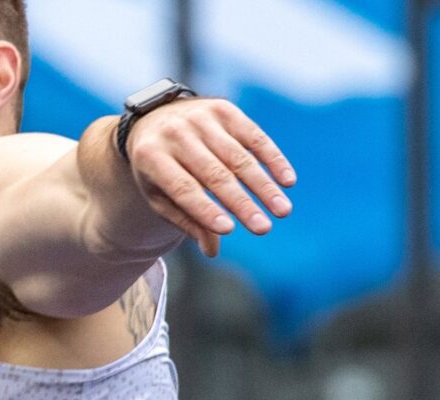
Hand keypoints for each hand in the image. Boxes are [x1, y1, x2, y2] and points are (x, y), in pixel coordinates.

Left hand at [124, 98, 296, 256]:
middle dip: (242, 204)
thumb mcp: (159, 195)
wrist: (154, 119)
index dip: (205, 209)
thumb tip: (212, 250)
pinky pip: (253, 136)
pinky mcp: (224, 110)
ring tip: (282, 210)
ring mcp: (201, 118)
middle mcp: (175, 133)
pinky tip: (287, 181)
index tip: (228, 230)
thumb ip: (185, 220)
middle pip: (215, 174)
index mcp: (151, 156)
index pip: (183, 188)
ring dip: (263, 186)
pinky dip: (273, 158)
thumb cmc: (159, 168)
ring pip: (238, 157)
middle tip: (263, 229)